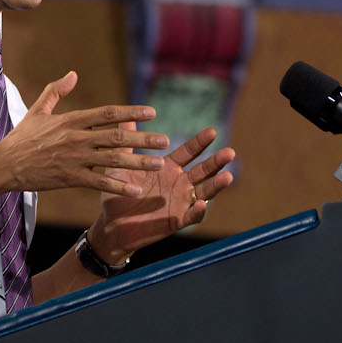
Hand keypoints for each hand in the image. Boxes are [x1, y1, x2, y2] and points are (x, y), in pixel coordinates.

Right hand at [0, 72, 168, 197]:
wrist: (5, 164)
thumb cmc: (22, 137)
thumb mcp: (38, 110)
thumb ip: (56, 91)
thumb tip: (73, 74)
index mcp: (71, 120)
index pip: (107, 113)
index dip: (131, 112)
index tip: (151, 112)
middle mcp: (76, 138)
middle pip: (116, 136)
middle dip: (143, 138)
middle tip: (164, 140)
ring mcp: (74, 159)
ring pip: (113, 160)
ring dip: (139, 162)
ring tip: (159, 163)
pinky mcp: (70, 178)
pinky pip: (100, 183)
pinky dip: (119, 186)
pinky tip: (136, 190)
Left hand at [90, 127, 235, 263]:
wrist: (111, 224)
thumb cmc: (117, 193)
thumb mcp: (121, 166)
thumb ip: (127, 143)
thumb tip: (126, 118)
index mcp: (167, 168)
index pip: (188, 152)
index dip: (200, 142)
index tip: (212, 131)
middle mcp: (178, 184)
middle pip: (202, 170)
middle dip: (216, 162)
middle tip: (230, 152)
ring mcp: (180, 202)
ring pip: (204, 192)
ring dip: (216, 185)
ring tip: (228, 177)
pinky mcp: (176, 221)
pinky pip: (191, 216)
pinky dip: (198, 211)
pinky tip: (202, 204)